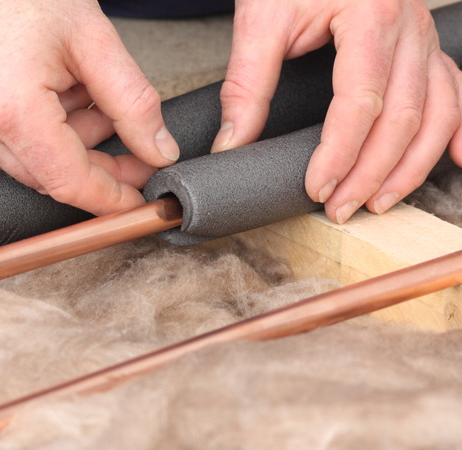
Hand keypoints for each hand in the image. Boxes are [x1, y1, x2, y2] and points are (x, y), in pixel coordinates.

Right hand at [0, 0, 178, 215]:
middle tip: (132, 140)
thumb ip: (133, 102)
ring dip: (71, 143)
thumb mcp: (92, 39)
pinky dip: (42, 132)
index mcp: (11, 110)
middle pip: (52, 177)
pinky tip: (56, 94)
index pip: (70, 182)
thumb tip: (159, 151)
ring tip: (87, 94)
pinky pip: (9, 148)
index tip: (140, 200)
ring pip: (33, 165)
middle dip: (98, 163)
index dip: (111, 197)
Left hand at [212, 0, 461, 223]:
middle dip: (372, 172)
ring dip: (412, 165)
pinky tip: (457, 160)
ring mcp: (423, 37)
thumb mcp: (262, 19)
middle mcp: (408, 26)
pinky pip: (455, 90)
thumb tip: (232, 144)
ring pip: (437, 112)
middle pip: (402, 116)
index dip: (339, 153)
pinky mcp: (425, 45)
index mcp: (369, 15)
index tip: (317, 188)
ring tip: (379, 202)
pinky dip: (458, 129)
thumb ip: (246, 84)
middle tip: (341, 208)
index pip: (359, 103)